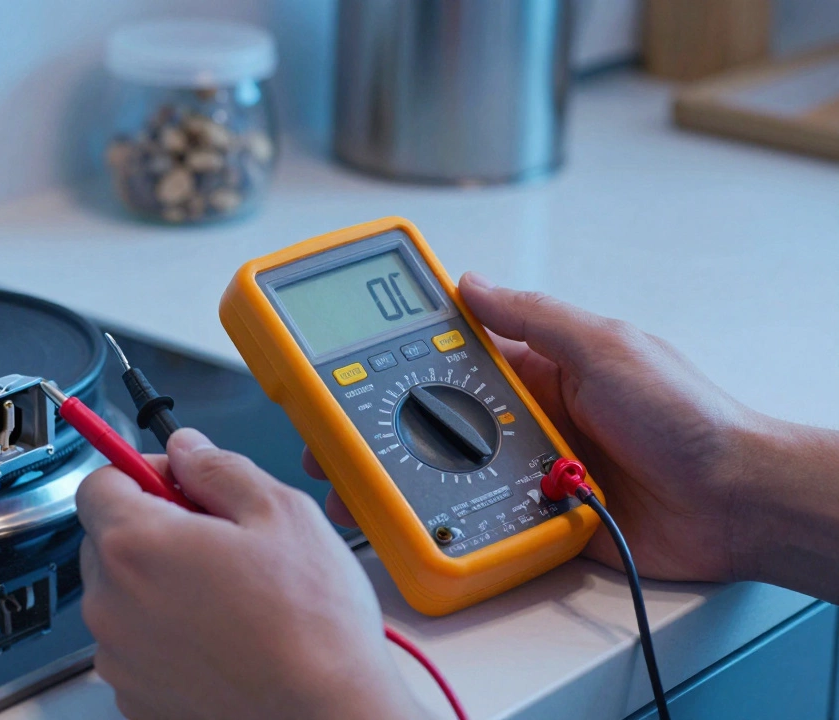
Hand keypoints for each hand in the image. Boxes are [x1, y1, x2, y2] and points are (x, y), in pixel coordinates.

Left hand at [77, 428, 412, 719]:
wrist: (327, 717)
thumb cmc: (311, 628)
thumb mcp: (281, 513)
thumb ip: (220, 469)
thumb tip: (190, 450)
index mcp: (137, 546)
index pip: (98, 483)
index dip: (141, 471)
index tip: (176, 479)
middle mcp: (112, 606)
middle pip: (107, 540)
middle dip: (153, 527)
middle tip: (216, 537)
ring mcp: (120, 659)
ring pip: (123, 596)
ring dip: (160, 584)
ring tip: (229, 595)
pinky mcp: (136, 698)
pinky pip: (137, 645)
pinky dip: (167, 633)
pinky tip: (222, 635)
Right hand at [306, 272, 760, 582]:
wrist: (734, 502)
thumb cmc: (687, 415)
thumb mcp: (604, 345)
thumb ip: (534, 317)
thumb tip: (471, 284)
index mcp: (536, 366)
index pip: (452, 350)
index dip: (398, 350)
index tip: (344, 352)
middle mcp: (523, 415)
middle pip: (433, 416)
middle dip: (378, 422)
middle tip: (325, 433)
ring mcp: (525, 467)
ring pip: (445, 469)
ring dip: (402, 474)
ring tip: (348, 481)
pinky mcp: (535, 516)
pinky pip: (479, 517)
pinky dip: (445, 520)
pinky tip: (409, 521)